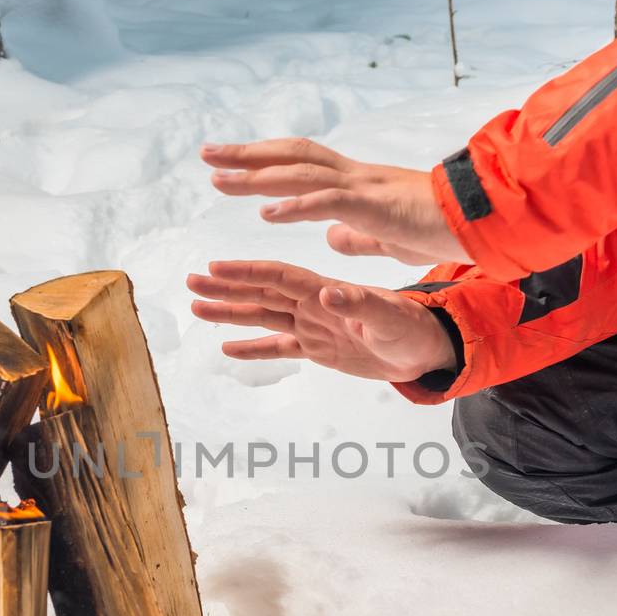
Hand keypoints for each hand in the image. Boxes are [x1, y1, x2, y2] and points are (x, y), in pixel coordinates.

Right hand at [188, 260, 457, 381]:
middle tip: (191, 281)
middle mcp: (312, 303)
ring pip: (262, 316)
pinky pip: (279, 347)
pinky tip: (227, 347)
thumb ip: (358, 304)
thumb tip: (327, 293)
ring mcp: (312, 325)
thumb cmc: (411, 328)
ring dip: (230, 312)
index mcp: (325, 290)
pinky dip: (254, 347)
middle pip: (261, 293)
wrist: (425, 348)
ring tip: (196, 307)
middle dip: (226, 288)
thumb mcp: (388, 317)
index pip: (279, 277)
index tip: (216, 267)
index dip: (247, 272)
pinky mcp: (317, 348)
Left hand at [202, 139, 468, 265]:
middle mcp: (356, 177)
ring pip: (302, 173)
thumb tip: (330, 235)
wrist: (485, 223)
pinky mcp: (379, 206)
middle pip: (292, 157)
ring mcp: (366, 188)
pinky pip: (331, 202)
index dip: (265, 162)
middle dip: (247, 155)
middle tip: (206, 154)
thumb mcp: (389, 236)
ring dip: (258, 175)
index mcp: (357, 184)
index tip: (229, 163)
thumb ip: (358, 233)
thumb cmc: (443, 229)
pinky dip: (297, 206)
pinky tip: (268, 213)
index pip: (302, 165)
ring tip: (219, 179)